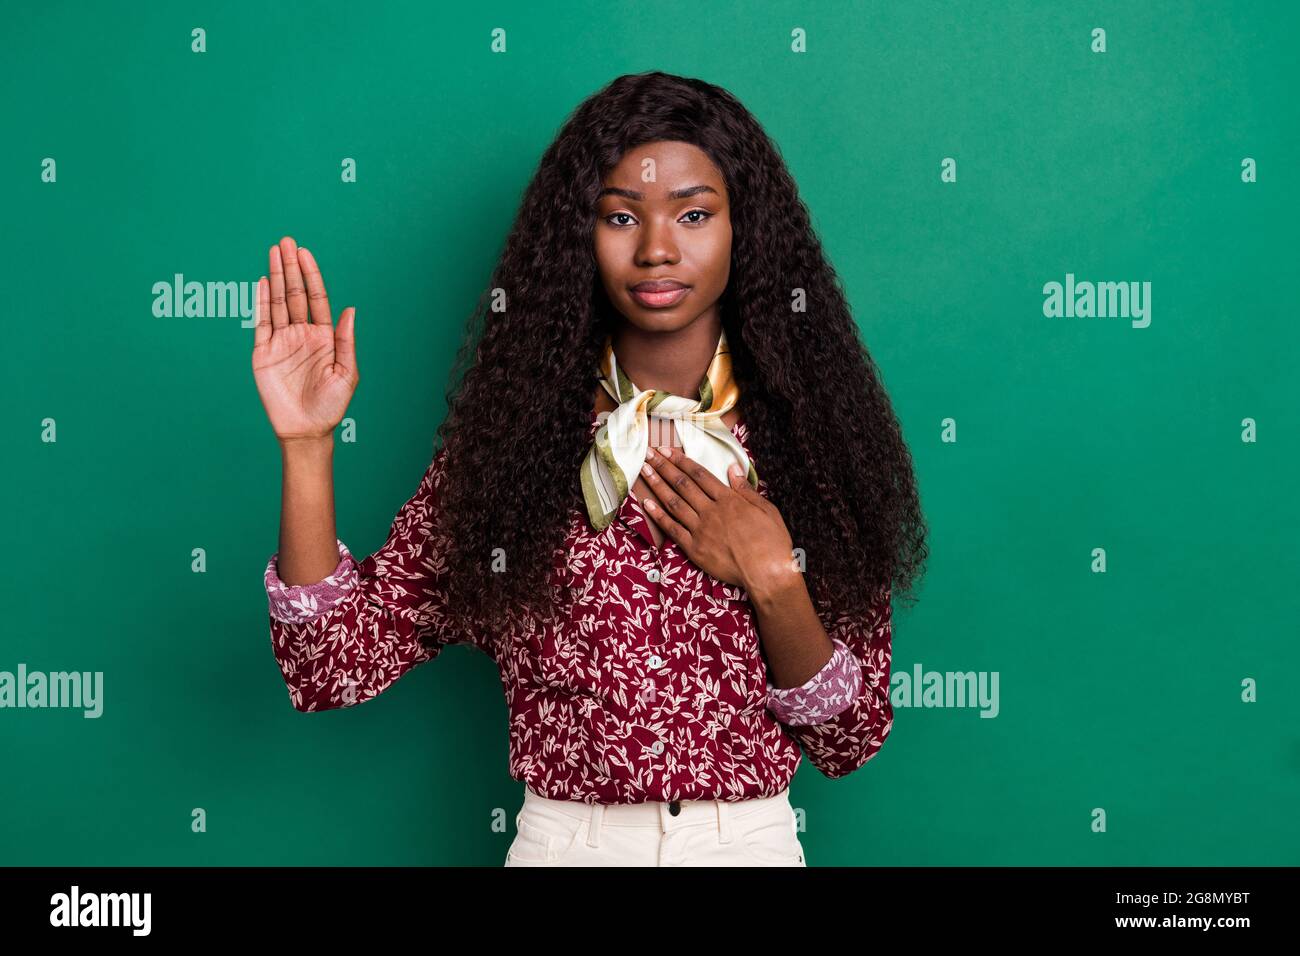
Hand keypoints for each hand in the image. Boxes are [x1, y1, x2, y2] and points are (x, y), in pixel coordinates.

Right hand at [251, 236, 357, 441]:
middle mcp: (302, 334)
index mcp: (324, 336)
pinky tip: (263, 282)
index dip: (311, 275)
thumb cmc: (331, 405)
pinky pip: (261, 322)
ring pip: (277, 302)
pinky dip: (261, 302)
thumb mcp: (347, 373)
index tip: (305, 253)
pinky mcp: (263, 353)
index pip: (316, 299)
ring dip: (276, 277)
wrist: (306, 430)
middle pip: (295, 294)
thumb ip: (346, 341)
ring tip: (274, 252)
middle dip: (291, 268)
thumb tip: (351, 310)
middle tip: (286, 242)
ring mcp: (282, 341)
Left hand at [639, 444, 799, 596]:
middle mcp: (711, 511)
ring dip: (658, 485)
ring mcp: (701, 530)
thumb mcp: (766, 510)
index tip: (667, 451)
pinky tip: (647, 504)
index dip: (681, 461)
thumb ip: (746, 489)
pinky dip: (658, 515)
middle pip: (683, 484)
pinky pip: (672, 529)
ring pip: (674, 503)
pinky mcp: (695, 549)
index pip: (700, 475)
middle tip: (649, 454)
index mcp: (729, 500)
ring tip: (644, 471)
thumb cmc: (773, 542)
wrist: (767, 573)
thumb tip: (732, 468)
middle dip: (664, 467)